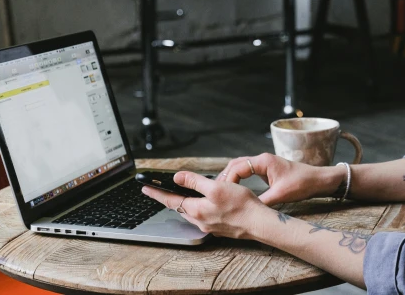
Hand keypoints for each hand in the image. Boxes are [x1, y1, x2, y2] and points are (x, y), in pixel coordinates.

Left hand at [141, 171, 268, 238]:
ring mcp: (209, 226)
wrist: (258, 223)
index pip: (170, 200)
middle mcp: (200, 221)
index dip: (157, 193)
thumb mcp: (216, 187)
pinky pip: (202, 217)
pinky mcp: (219, 227)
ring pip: (191, 213)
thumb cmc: (241, 205)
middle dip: (169, 199)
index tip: (145, 188)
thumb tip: (178, 177)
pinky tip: (203, 204)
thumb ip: (195, 182)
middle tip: (159, 191)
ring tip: (178, 196)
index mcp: (196, 210)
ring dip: (183, 204)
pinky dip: (197, 208)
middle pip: (179, 207)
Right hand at [217, 153, 336, 205]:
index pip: (237, 167)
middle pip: (235, 164)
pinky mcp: (267, 169)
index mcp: (264, 161)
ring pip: (240, 167)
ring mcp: (264, 163)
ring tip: (222, 191)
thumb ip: (262, 201)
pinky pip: (247, 170)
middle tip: (216, 192)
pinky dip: (238, 178)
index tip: (223, 193)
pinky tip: (235, 189)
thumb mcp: (281, 195)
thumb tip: (246, 210)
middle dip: (224, 177)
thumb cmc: (302, 184)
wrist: (318, 180)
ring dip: (230, 177)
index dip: (228, 180)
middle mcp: (262, 159)